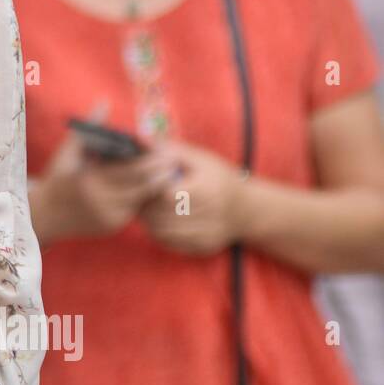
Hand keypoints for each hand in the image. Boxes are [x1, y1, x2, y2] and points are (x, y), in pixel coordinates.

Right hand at [34, 127, 180, 241]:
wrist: (43, 217)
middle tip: (175, 159)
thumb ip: (89, 127)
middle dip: (163, 172)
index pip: (134, 170)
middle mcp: (102, 202)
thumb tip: (104, 101)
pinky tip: (152, 186)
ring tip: (170, 171)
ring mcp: (109, 217)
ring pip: (144, 199)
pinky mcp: (113, 227)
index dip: (154, 160)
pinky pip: (135, 209)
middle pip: (145, 186)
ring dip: (157, 185)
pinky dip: (144, 197)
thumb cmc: (57, 178)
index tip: (167, 149)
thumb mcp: (67, 152)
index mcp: (91, 181)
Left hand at [138, 139, 247, 254]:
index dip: (151, 190)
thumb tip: (138, 138)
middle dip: (147, 206)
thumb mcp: (197, 158)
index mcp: (206, 190)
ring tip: (150, 207)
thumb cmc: (216, 177)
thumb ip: (167, 149)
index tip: (148, 183)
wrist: (246, 208)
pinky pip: (170, 243)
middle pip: (161, 215)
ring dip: (150, 220)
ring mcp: (207, 234)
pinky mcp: (203, 247)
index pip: (165, 196)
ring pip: (162, 232)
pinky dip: (159, 233)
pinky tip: (162, 220)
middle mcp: (209, 215)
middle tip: (143, 197)